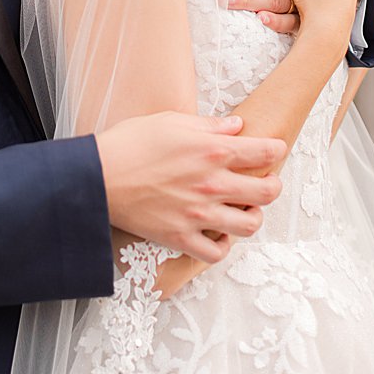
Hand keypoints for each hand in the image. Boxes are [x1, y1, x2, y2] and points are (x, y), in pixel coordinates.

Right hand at [95, 112, 284, 263]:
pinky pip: (217, 252)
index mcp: (214, 150)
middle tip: (263, 183)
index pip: (266, 152)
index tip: (273, 150)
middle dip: (272, 186)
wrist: (97, 177)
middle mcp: (213, 183)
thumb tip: (237, 126)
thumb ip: (211, 125)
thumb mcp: (173, 121)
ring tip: (242, 209)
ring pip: (250, 225)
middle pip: (268, 192)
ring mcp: (199, 214)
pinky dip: (224, 245)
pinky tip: (219, 233)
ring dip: (253, 217)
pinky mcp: (181, 236)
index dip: (276, 149)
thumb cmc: (132, 143)